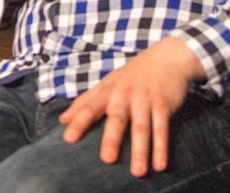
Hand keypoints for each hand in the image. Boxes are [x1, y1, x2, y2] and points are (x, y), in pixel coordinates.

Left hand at [58, 36, 205, 175]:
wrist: (166, 58)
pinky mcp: (163, 105)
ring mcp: (145, 100)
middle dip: (112, 138)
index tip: (68, 139)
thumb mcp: (107, 84)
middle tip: (107, 159)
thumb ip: (85, 102)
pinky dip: (161, 147)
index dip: (79, 122)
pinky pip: (162, 129)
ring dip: (140, 150)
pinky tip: (160, 165)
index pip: (90, 107)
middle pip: (117, 119)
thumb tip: (62, 119)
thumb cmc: (132, 75)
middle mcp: (125, 95)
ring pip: (142, 128)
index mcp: (108, 91)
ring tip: (137, 172)